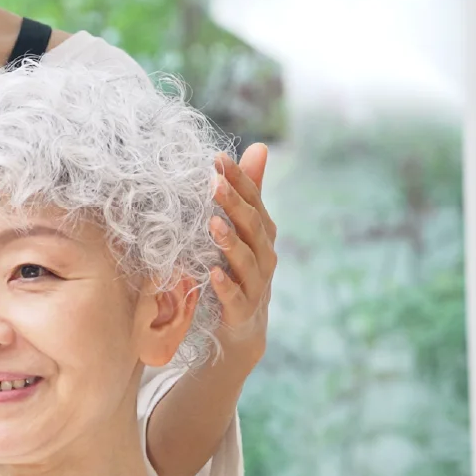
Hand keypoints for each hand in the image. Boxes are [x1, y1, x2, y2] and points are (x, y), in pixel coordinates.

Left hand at [207, 145, 277, 368]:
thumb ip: (250, 192)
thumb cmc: (240, 270)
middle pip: (251, 227)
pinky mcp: (242, 310)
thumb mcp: (245, 231)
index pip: (253, 201)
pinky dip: (225, 285)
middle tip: (214, 183)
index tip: (217, 158)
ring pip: (246, 260)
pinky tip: (212, 273)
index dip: (238, 179)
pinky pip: (235, 296)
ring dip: (229, 242)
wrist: (241, 330)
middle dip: (234, 204)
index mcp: (263, 233)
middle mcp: (264, 256)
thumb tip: (259, 146)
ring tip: (212, 224)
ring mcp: (255, 284)